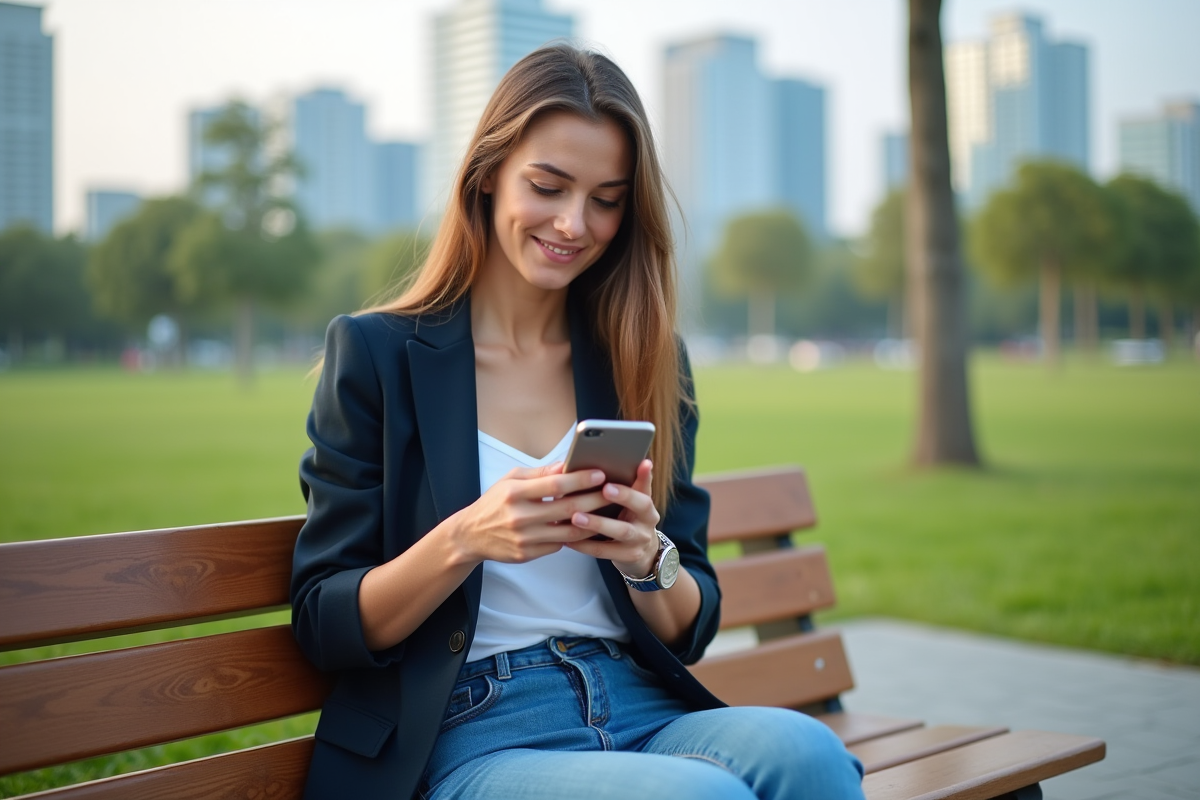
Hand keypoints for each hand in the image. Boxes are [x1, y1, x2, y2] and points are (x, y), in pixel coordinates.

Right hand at [445, 462, 611, 564]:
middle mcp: (520, 516)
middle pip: (567, 508)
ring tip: (607, 511)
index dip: (580, 479)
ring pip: (568, 532)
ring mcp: (524, 538)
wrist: (470, 535)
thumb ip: (539, 474)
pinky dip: (575, 537)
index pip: (555, 484)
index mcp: (515, 493)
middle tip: (613, 492)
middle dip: (594, 499)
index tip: (600, 474)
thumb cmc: (494, 503)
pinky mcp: (527, 555)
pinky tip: (588, 528)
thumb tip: (566, 465)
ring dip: (591, 522)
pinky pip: (558, 545)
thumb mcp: (510, 480)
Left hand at [566, 459, 660, 578]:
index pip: (647, 485)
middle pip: (640, 506)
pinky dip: (585, 544)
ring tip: (576, 517)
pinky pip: (604, 550)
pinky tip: (568, 538)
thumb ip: (624, 485)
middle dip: (624, 496)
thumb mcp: (632, 504)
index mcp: (647, 503)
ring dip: (598, 523)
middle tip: (605, 489)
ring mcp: (640, 540)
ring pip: (621, 531)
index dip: (645, 476)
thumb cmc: (628, 520)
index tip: (641, 463)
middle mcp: (648, 520)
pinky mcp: (628, 557)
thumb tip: (601, 465)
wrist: (643, 554)